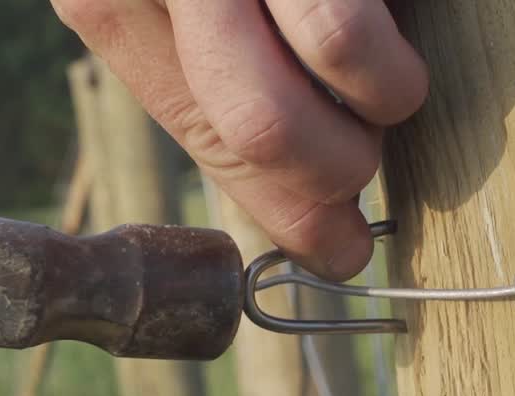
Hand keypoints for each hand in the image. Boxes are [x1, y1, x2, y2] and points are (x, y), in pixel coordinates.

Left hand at [51, 0, 427, 280]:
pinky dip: (391, 61)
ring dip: (379, 111)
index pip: (208, 140)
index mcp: (114, 1)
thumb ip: (233, 104)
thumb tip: (322, 234)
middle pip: (256, 131)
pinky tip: (399, 38)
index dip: (290, 212)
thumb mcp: (195, 7)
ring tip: (392, 87)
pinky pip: (351, 32)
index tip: (345, 250)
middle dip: (337, 172)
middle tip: (369, 157)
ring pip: (315, 79)